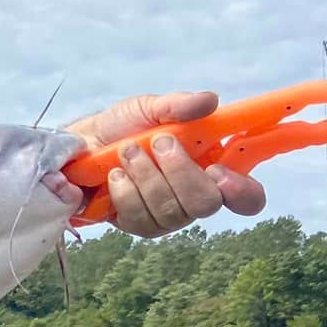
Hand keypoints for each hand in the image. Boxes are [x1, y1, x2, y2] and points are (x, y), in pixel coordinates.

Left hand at [65, 91, 266, 237]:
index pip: (246, 197)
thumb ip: (178, 105)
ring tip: (127, 151)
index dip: (242, 192)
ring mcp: (165, 216)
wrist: (80, 144)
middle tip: (158, 143)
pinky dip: (125, 190)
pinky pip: (139, 218)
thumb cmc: (122, 127)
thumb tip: (209, 101)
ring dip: (146, 175)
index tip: (218, 170)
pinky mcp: (137, 225)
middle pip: (206, 204)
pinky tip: (114, 175)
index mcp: (209, 169)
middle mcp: (193, 198)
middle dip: (179, 172)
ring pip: (170, 212)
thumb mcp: (149, 108)